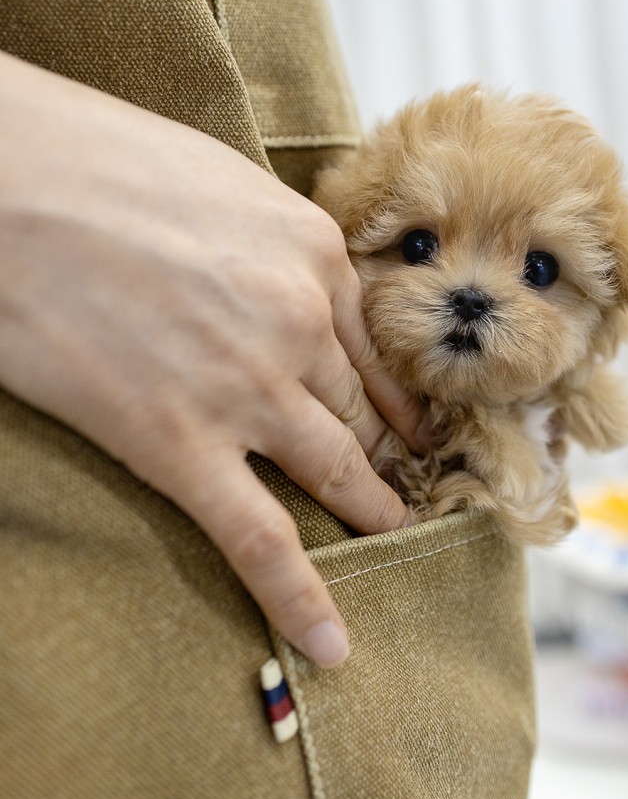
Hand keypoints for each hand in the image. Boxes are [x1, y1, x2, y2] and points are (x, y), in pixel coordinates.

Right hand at [0, 53, 428, 665]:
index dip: (396, 390)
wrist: (10, 178)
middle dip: (395, 452)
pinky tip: (329, 639)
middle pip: (365, 408)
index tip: (411, 419)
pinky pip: (258, 537)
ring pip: (335, 469)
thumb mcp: (216, 177)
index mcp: (311, 251)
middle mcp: (300, 321)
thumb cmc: (96, 158)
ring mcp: (247, 387)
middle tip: (416, 483)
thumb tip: (274, 272)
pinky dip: (301, 596)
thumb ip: (267, 237)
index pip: (374, 342)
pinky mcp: (179, 443)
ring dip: (372, 510)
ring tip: (396, 536)